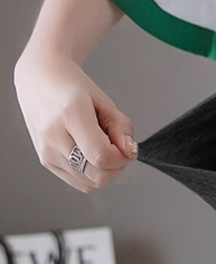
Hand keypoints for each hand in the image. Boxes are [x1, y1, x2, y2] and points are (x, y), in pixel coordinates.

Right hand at [13, 51, 137, 193]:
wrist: (39, 80)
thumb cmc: (72, 88)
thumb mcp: (104, 101)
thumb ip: (121, 127)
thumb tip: (129, 151)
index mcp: (69, 114)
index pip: (102, 156)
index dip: (121, 158)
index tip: (123, 146)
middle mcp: (53, 135)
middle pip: (97, 175)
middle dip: (115, 167)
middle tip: (115, 148)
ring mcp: (46, 150)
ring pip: (89, 183)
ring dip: (103, 171)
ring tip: (99, 147)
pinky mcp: (45, 161)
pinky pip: (79, 182)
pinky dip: (91, 174)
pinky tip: (88, 154)